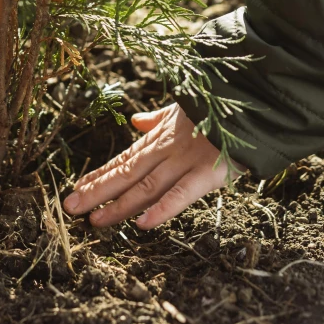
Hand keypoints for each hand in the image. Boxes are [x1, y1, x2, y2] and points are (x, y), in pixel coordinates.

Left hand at [63, 104, 244, 229]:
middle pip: (126, 174)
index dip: (99, 176)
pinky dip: (162, 209)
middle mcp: (167, 150)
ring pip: (145, 186)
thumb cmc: (220, 107)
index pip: (123, 160)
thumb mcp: (184, 109)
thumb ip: (158, 118)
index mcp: (161, 138)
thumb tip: (137, 121)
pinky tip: (141, 224)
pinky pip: (182, 193)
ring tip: (94, 219)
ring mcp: (186, 161)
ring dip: (118, 205)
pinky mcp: (209, 172)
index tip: (76, 189)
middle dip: (96, 191)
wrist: (253, 99)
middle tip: (69, 207)